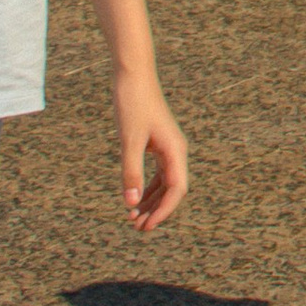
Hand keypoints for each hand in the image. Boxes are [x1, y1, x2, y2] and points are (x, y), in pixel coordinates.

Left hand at [117, 78, 188, 231]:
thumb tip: (130, 203)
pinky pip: (157, 174)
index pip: (176, 190)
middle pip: (172, 190)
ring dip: (151, 202)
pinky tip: (134, 200)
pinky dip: (146, 189)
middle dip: (157, 211)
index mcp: (175, 150)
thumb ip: (130, 171)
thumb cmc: (133, 105)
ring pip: (164, 184)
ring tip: (133, 219)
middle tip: (136, 228)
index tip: (147, 226)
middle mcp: (176, 151)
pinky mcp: (157, 145)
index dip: (164, 212)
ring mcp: (168, 148)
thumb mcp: (129, 140)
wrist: (133, 77)